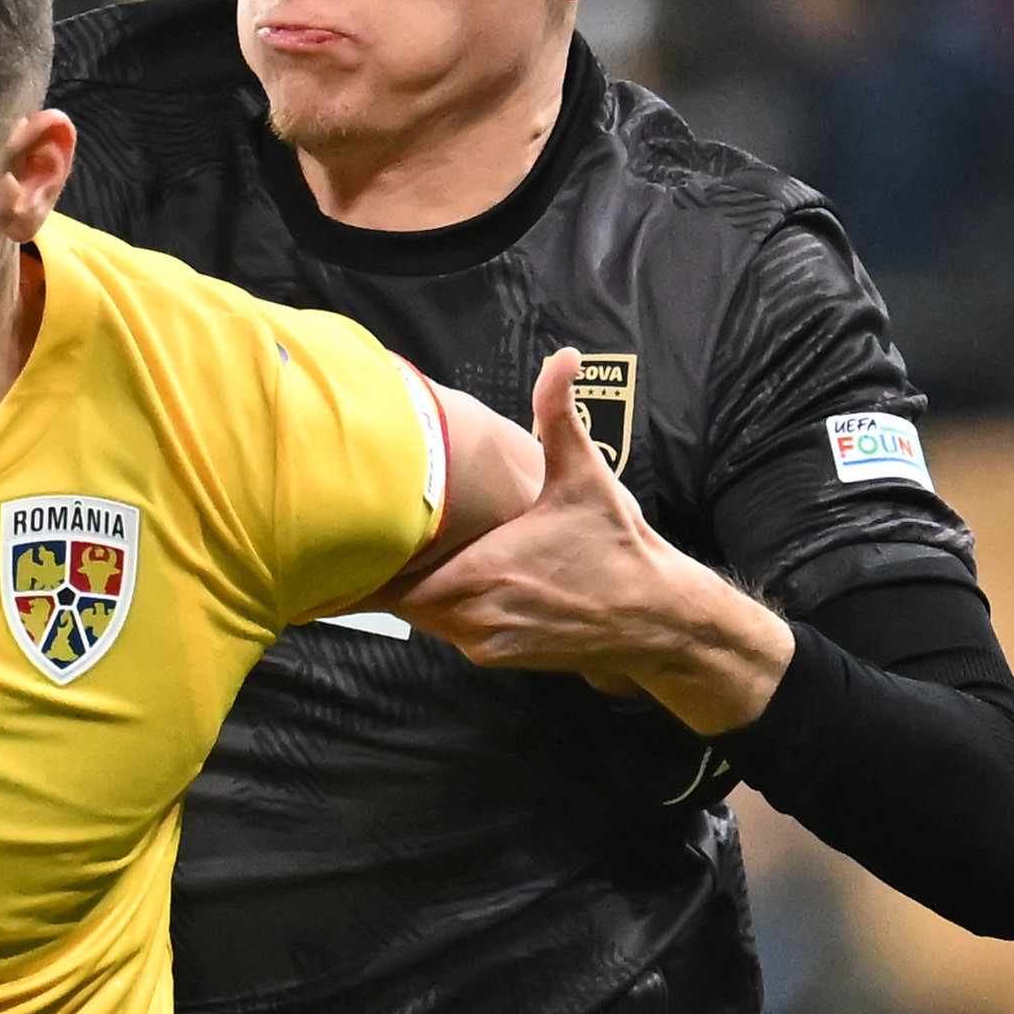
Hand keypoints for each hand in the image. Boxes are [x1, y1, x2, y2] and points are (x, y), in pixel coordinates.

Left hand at [396, 349, 796, 734]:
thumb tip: (562, 358)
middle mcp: (474, 615)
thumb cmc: (616, 548)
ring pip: (425, 616)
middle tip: (374, 536)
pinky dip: (447, 608)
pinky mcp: (496, 656)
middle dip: (391, 570)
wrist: (654, 619)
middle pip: (401, 599)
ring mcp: (483, 641)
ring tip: (405, 555)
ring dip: (419, 589)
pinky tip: (452, 579)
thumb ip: (560, 416)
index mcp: (481, 572)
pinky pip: (452, 631)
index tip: (360, 531)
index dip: (375, 557)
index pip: (395, 579)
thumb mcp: (585, 477)